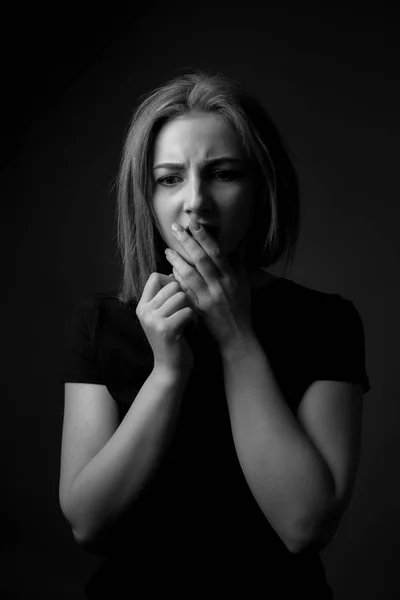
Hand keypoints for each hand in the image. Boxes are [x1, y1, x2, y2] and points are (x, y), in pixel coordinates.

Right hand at [136, 272, 197, 375]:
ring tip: (188, 322)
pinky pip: (188, 311)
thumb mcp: (162, 317)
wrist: (171, 370)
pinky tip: (191, 330)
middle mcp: (145, 311)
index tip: (178, 297)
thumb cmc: (172, 340)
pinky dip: (194, 320)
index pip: (155, 277)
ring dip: (190, 309)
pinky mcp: (166, 329)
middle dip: (184, 297)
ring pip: (181, 297)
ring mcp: (154, 320)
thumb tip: (174, 271)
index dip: (171, 281)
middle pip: (172, 285)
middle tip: (185, 313)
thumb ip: (165, 297)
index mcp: (142, 306)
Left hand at [164, 218, 252, 348]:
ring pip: (190, 275)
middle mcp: (220, 286)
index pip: (216, 252)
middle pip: (201, 260)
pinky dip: (178, 279)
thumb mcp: (243, 284)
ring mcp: (208, 298)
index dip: (204, 237)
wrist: (237, 335)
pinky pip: (186, 291)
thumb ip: (239, 263)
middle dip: (187, 242)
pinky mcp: (199, 309)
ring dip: (177, 260)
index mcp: (231, 278)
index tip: (193, 223)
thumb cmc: (241, 308)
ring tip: (168, 250)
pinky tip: (170, 271)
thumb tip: (238, 243)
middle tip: (175, 228)